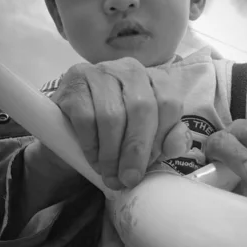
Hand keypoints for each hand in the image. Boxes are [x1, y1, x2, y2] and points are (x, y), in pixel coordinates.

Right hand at [52, 57, 189, 189]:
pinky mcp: (75, 82)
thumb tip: (175, 146)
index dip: (162, 137)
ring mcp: (100, 72)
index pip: (169, 103)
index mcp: (154, 78)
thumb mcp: (146, 134)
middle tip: (129, 178)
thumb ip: (168, 137)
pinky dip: (91, 145)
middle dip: (136, 150)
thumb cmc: (117, 131)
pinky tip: (93, 159)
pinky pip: (86, 118)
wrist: (71, 125)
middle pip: (142, 108)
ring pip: (113, 115)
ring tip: (109, 174)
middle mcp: (129, 69)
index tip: (151, 163)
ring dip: (111, 153)